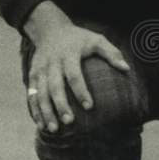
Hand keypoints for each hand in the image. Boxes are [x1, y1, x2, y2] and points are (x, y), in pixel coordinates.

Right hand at [24, 2, 129, 132]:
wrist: (50, 30)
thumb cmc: (79, 39)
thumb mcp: (96, 39)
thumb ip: (111, 53)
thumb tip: (127, 69)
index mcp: (68, 54)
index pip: (74, 75)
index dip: (81, 91)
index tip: (89, 107)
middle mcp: (52, 63)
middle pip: (54, 86)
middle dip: (60, 105)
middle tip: (69, 122)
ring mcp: (40, 69)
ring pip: (40, 93)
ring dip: (45, 111)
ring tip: (53, 129)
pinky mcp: (32, 75)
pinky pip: (31, 94)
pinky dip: (35, 110)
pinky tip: (41, 124)